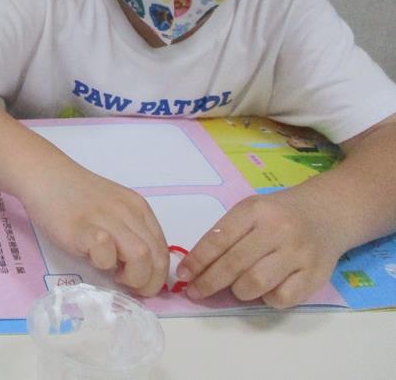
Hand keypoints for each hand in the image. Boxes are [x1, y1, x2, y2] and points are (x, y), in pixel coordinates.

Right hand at [18, 162, 168, 296]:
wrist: (45, 175)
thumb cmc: (75, 195)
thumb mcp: (112, 208)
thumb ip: (128, 231)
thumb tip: (137, 267)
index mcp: (138, 208)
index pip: (163, 250)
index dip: (157, 274)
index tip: (141, 281)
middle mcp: (127, 211)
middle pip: (157, 257)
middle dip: (149, 283)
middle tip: (129, 286)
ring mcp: (105, 219)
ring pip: (141, 257)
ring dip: (132, 277)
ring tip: (114, 275)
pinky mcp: (81, 228)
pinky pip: (106, 252)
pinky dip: (104, 264)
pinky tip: (93, 260)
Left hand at [177, 189, 344, 307]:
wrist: (327, 213)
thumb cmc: (278, 215)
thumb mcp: (250, 211)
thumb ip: (225, 234)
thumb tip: (196, 268)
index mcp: (255, 211)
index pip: (219, 239)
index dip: (198, 260)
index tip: (183, 275)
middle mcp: (278, 230)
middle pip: (235, 264)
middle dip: (209, 282)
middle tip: (195, 292)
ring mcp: (299, 253)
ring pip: (256, 283)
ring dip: (239, 291)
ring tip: (237, 287)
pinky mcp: (316, 275)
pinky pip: (282, 298)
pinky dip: (268, 299)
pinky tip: (266, 290)